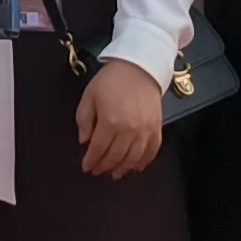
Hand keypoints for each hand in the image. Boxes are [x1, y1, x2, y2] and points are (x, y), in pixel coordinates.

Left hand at [75, 60, 165, 178]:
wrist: (139, 66)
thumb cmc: (112, 79)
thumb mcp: (89, 96)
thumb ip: (84, 120)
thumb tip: (85, 141)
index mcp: (110, 121)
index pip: (98, 149)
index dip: (91, 161)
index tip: (86, 167)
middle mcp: (129, 129)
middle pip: (115, 156)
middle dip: (104, 167)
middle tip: (98, 171)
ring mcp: (145, 130)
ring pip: (134, 158)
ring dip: (123, 168)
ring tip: (116, 174)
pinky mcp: (157, 128)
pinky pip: (152, 151)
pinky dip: (144, 162)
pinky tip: (136, 167)